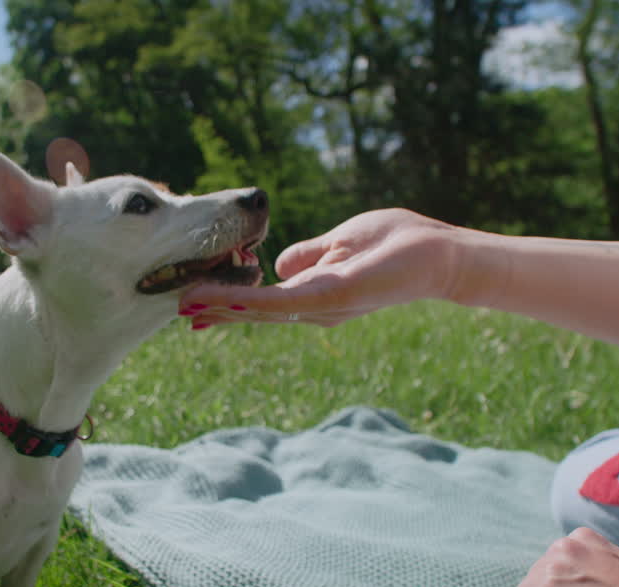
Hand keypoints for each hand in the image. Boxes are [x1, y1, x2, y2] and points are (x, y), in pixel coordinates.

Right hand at [179, 208, 467, 327]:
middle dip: (218, 311)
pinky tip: (227, 297)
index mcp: (315, 293)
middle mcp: (316, 307)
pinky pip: (284, 299)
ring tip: (188, 305)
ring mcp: (324, 305)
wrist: (440, 254)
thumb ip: (309, 253)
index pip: (264, 302)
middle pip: (257, 312)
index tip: (194, 304)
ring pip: (264, 309)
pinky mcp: (334, 296)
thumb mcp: (341, 242)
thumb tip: (278, 263)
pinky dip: (252, 299)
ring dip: (225, 307)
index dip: (230, 303)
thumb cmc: (397, 243)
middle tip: (178, 312)